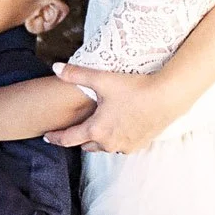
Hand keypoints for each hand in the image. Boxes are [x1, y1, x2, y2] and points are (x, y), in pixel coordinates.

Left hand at [46, 65, 174, 153]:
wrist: (167, 97)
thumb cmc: (134, 88)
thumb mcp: (102, 79)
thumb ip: (76, 74)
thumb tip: (55, 68)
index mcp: (96, 130)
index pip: (68, 139)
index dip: (55, 138)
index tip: (47, 137)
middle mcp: (108, 143)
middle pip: (86, 145)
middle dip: (79, 138)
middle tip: (74, 129)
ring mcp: (124, 146)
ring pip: (104, 147)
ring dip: (98, 139)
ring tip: (97, 127)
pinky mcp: (138, 145)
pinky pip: (120, 145)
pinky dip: (115, 138)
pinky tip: (118, 127)